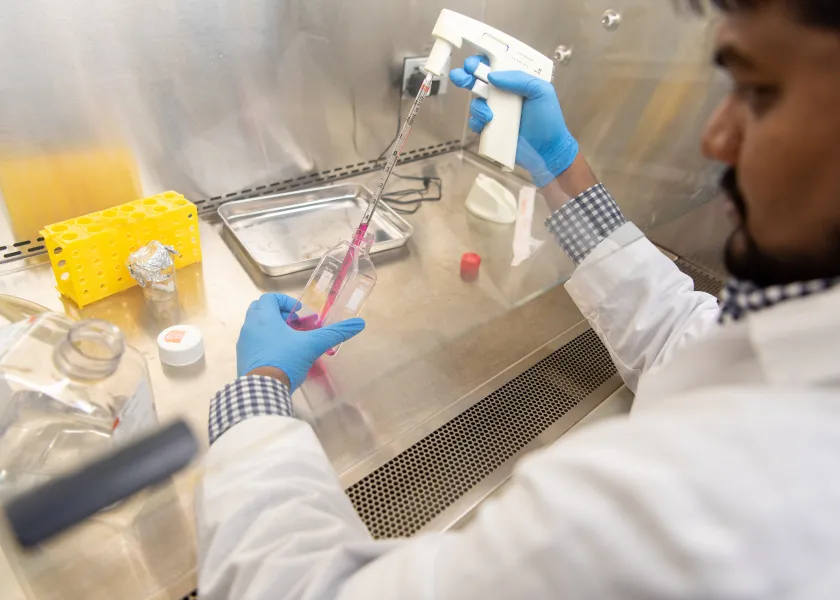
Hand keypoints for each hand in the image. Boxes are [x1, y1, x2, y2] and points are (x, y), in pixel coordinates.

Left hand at [236, 293, 364, 390]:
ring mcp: (244, 344)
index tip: (299, 313)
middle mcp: (249, 327)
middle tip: (294, 324)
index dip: (286, 301)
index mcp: (263, 318)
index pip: (269, 298)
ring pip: (256, 328)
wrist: (263, 391)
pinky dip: (266, 344)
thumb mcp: (312, 345)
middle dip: (278, 314)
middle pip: (260, 310)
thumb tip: (359, 324)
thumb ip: (334, 334)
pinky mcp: (243, 359)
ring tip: (290, 341)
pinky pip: (254, 344)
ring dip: (272, 329)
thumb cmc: (286, 360)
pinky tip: (281, 356)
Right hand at [450, 56, 578, 186]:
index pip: (496, 65)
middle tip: (460, 77)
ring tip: (489, 115)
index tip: (473, 63)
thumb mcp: (541, 91)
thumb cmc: (549, 121)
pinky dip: (477, 121)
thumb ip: (520, 79)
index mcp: (515, 82)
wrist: (546, 151)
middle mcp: (503, 95)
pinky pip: (475, 122)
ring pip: (476, 102)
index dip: (482, 61)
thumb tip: (493, 76)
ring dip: (478, 106)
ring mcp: (496, 112)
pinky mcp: (490, 129)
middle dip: (466, 77)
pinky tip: (487, 123)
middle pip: (479, 81)